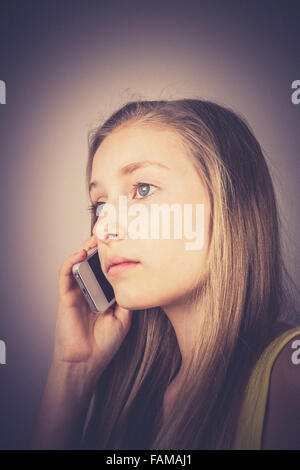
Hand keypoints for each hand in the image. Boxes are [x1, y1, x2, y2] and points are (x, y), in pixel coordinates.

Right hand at [53, 235, 132, 377]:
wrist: (87, 363)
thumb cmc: (104, 344)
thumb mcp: (124, 318)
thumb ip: (128, 299)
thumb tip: (138, 281)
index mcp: (102, 295)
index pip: (106, 270)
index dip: (112, 256)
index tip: (123, 243)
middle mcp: (89, 290)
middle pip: (92, 263)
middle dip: (100, 248)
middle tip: (110, 234)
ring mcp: (76, 292)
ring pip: (78, 264)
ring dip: (86, 248)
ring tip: (96, 238)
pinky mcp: (65, 296)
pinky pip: (65, 274)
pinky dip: (71, 261)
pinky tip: (81, 254)